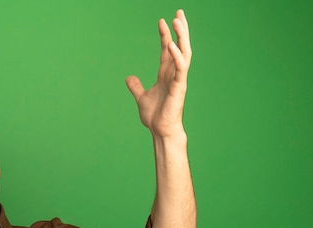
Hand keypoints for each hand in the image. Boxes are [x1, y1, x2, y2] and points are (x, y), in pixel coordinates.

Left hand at [126, 9, 191, 139]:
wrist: (160, 130)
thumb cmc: (155, 116)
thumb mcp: (141, 97)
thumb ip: (136, 86)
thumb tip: (129, 78)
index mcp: (166, 74)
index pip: (166, 49)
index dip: (165, 35)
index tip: (161, 21)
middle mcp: (174, 74)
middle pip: (179, 46)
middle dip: (180, 29)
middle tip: (179, 12)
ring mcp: (178, 79)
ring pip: (184, 53)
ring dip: (182, 36)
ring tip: (178, 21)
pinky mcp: (179, 87)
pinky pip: (180, 68)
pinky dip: (176, 56)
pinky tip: (172, 44)